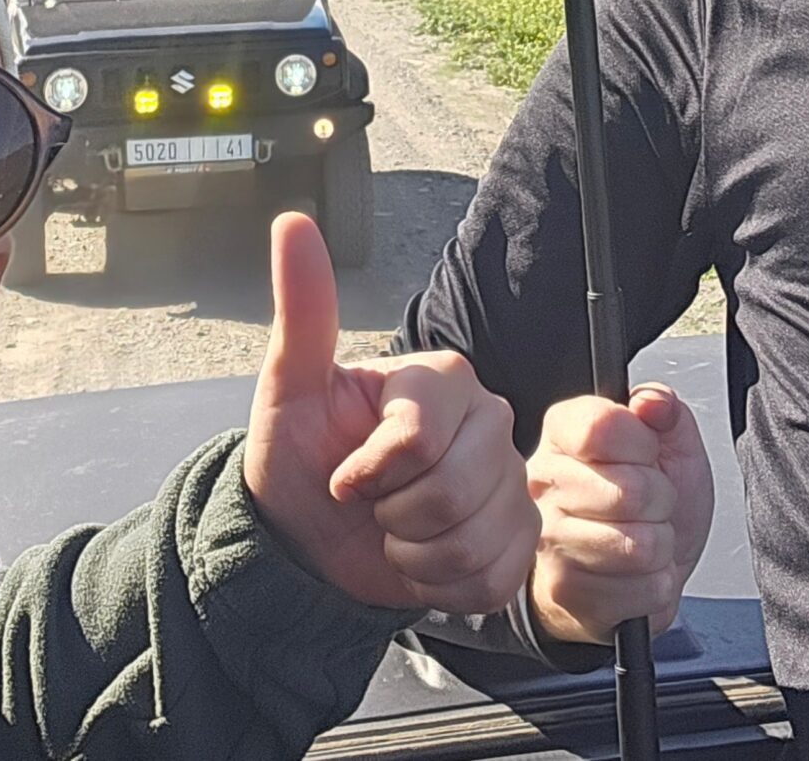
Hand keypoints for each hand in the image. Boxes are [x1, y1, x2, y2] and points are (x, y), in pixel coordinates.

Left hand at [244, 214, 535, 613]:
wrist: (310, 541)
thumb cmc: (302, 461)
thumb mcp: (289, 389)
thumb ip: (303, 308)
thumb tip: (293, 225)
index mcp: (443, 378)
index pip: (419, 441)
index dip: (369, 474)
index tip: (343, 474)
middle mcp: (490, 419)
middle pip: (453, 492)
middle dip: (393, 515)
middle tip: (371, 504)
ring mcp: (511, 479)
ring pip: (474, 538)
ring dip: (413, 553)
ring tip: (392, 531)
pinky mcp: (520, 537)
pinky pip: (492, 576)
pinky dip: (441, 582)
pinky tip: (419, 558)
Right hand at [525, 384, 714, 646]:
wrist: (633, 572)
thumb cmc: (647, 504)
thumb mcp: (671, 445)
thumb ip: (665, 411)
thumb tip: (652, 401)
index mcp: (562, 432)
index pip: (603, 426)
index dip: (644, 444)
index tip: (645, 454)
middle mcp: (543, 482)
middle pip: (630, 490)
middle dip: (661, 501)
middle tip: (648, 504)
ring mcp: (549, 538)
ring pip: (640, 543)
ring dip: (660, 544)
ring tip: (640, 536)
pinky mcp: (564, 588)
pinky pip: (642, 586)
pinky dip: (656, 582)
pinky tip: (634, 572)